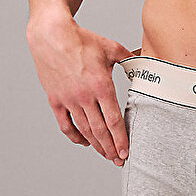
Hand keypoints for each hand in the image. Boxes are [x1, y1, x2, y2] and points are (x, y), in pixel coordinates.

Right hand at [27, 10, 136, 165]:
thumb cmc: (82, 40)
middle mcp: (84, 97)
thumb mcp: (111, 48)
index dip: (120, 138)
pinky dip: (75, 136)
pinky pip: (65, 125)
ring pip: (83, 130)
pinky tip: (84, 142)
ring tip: (105, 155)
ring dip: (96, 145)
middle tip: (119, 160)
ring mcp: (68, 100)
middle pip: (99, 130)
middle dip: (110, 148)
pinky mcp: (55, 100)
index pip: (113, 120)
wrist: (52, 35)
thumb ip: (129, 60)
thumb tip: (143, 64)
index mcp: (101, 86)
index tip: (126, 151)